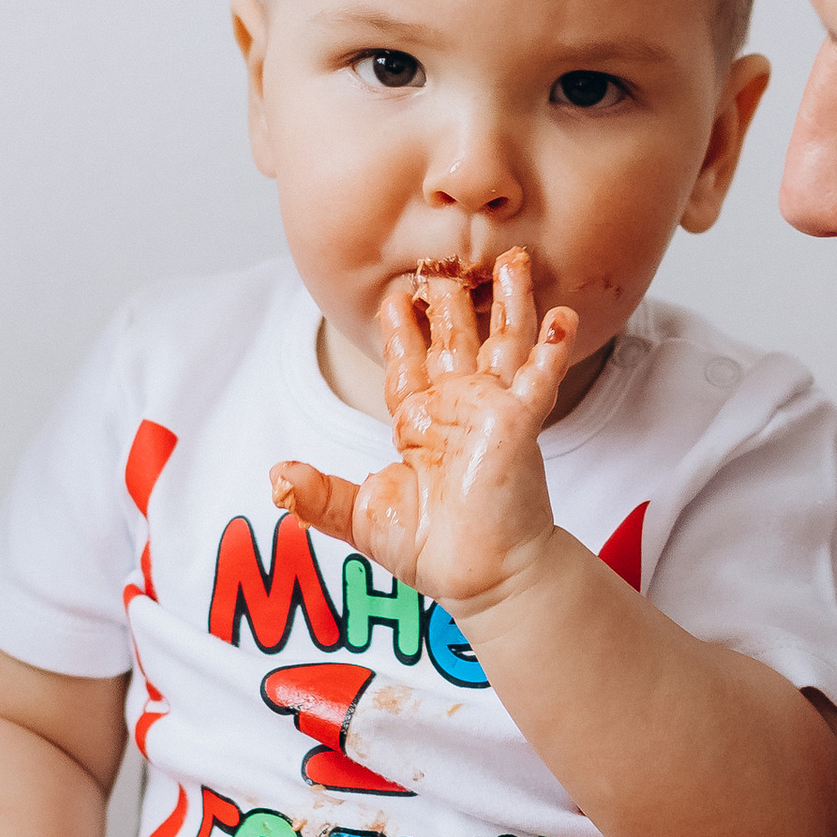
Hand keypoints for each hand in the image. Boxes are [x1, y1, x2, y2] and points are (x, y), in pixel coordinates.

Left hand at [272, 250, 576, 613]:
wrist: (480, 578)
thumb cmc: (432, 550)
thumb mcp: (362, 516)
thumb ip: (319, 495)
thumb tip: (275, 478)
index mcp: (420, 423)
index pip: (407, 363)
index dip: (401, 330)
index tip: (394, 297)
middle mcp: (458, 408)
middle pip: (454, 338)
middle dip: (450, 298)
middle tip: (443, 258)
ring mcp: (491, 411)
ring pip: (502, 341)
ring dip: (509, 301)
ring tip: (515, 260)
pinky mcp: (519, 423)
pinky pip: (536, 376)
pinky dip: (549, 346)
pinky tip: (560, 315)